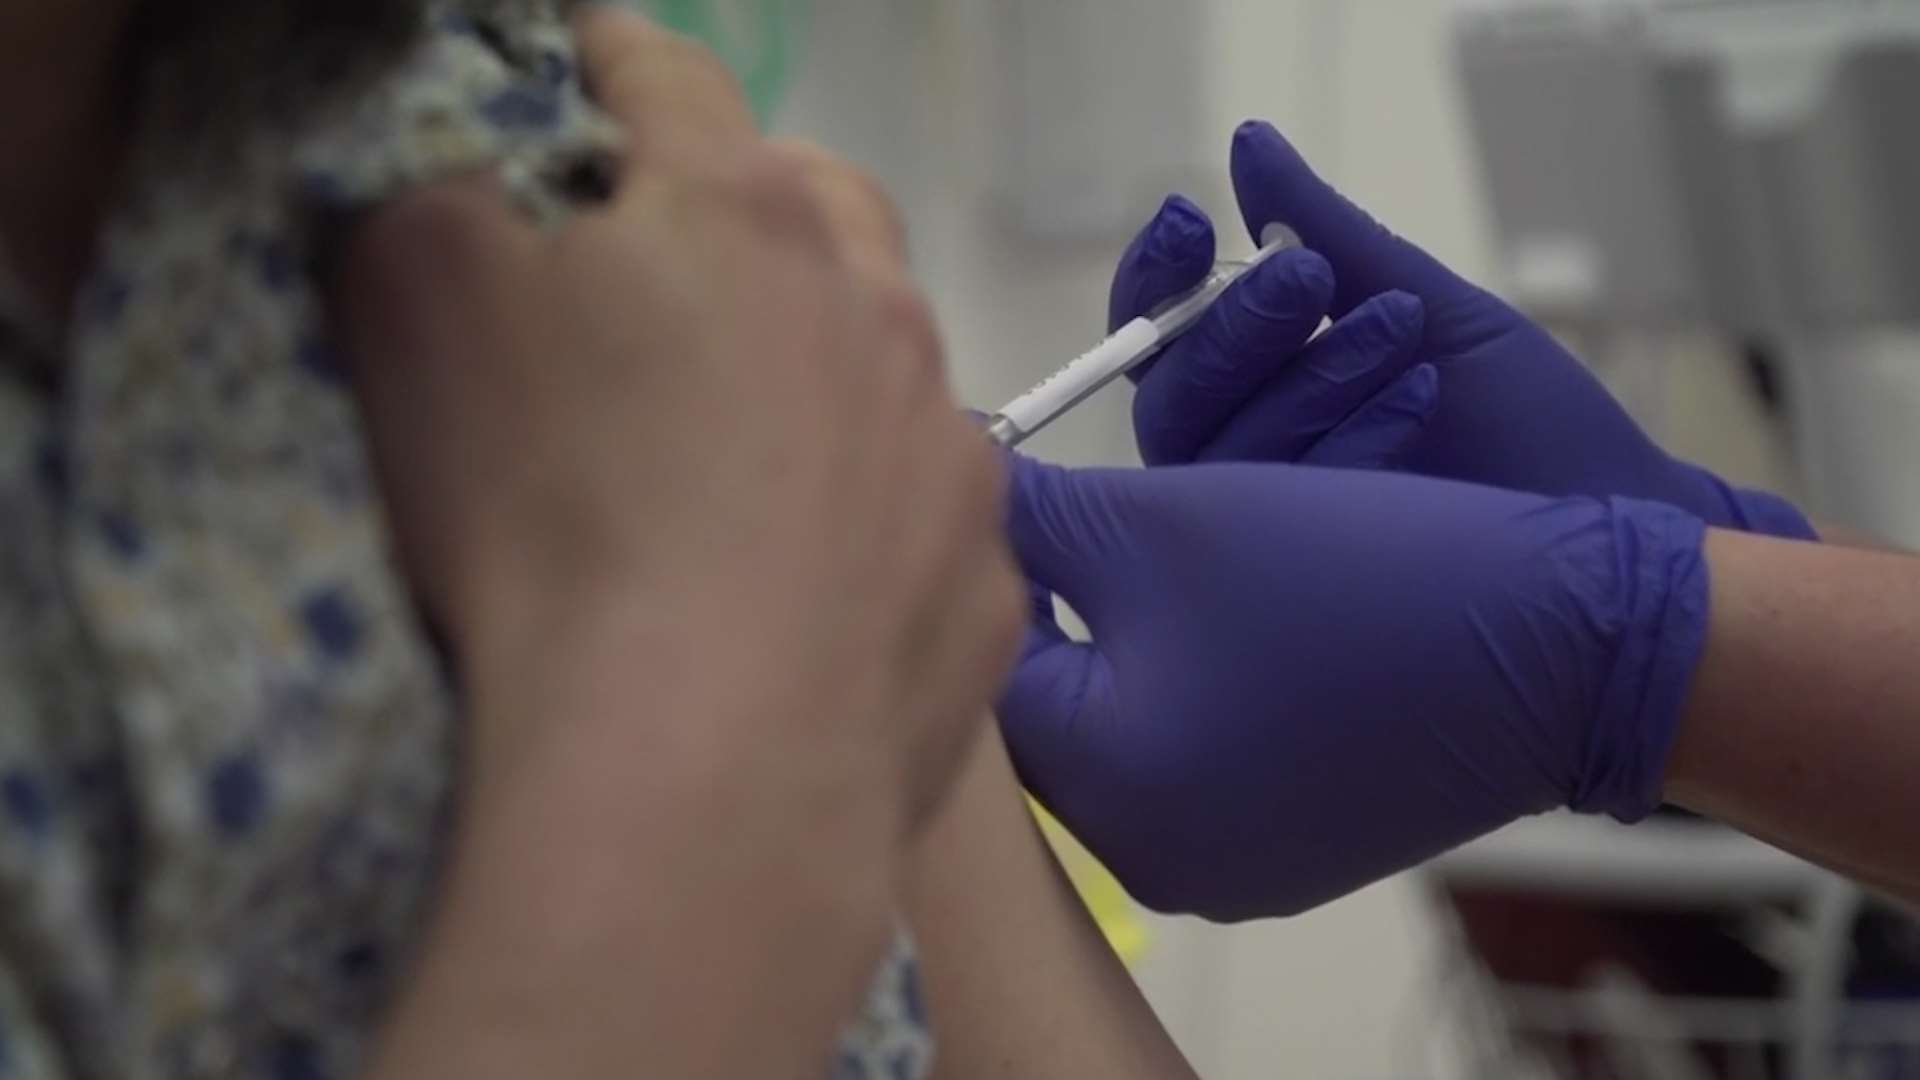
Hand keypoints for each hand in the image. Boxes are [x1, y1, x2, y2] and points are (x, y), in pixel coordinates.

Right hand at [340, 9, 1023, 854]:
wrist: (703, 780)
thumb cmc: (544, 523)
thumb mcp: (416, 312)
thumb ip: (444, 203)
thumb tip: (489, 192)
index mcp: (744, 219)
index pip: (670, 84)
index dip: (610, 69)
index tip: (583, 79)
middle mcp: (880, 314)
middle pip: (820, 210)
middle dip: (752, 213)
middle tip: (682, 273)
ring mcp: (954, 458)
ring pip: (895, 369)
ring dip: (830, 378)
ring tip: (750, 465)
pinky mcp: (985, 594)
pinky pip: (930, 524)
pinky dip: (877, 530)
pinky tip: (817, 599)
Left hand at [1001, 456, 1709, 919]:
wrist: (1565, 649)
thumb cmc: (1362, 578)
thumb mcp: (1168, 521)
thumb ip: (1036, 511)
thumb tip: (957, 480)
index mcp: (1109, 792)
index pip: (986, 674)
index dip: (983, 570)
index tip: (992, 495)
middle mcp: (1155, 863)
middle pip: (1049, 716)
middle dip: (1050, 608)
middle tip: (1056, 517)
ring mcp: (1228, 872)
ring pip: (1123, 737)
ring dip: (1121, 644)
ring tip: (1138, 557)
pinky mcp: (1286, 855)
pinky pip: (1194, 763)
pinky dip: (1189, 688)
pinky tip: (1215, 621)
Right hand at [1114, 121, 1814, 539]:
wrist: (1607, 513)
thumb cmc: (1524, 415)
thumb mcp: (1425, 302)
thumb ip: (1324, 232)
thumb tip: (1248, 142)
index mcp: (1255, 381)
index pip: (1159, 333)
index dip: (1157, 278)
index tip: (1192, 218)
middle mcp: (1241, 454)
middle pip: (1169, 394)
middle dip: (1234, 326)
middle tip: (1310, 275)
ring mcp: (1267, 525)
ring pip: (1218, 455)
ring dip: (1307, 377)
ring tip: (1400, 329)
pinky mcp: (1303, 583)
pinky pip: (1279, 511)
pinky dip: (1348, 441)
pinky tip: (1419, 400)